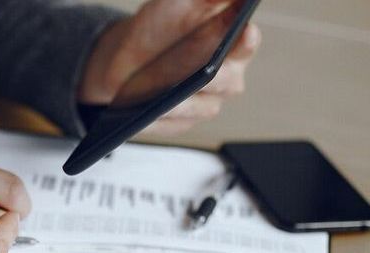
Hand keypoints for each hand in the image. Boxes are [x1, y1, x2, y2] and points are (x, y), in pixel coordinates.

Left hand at [79, 0, 261, 135]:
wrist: (122, 59)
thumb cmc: (157, 29)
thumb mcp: (177, 4)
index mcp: (231, 45)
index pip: (247, 44)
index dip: (247, 40)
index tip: (244, 32)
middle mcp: (226, 78)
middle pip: (225, 81)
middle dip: (210, 75)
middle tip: (196, 72)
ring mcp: (204, 104)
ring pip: (199, 107)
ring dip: (181, 103)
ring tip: (163, 100)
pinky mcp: (181, 123)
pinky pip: (172, 124)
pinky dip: (159, 119)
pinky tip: (146, 114)